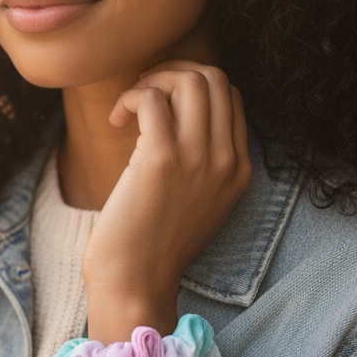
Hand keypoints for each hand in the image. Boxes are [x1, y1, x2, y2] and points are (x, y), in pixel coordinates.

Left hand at [83, 62, 251, 343]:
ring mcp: (199, 158)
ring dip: (153, 81)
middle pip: (216, 78)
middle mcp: (228, 160)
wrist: (136, 283)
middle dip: (174, 72)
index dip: (194, 84)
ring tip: (131, 106)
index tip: (161, 99)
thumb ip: (201, 162)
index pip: (231, 96)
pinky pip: (153, 98)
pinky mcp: (162, 159)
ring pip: (190, 80)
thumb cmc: (153, 243)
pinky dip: (131, 97)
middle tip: (143, 93)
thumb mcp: (196, 201)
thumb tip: (175, 114)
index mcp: (240, 169)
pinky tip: (117, 121)